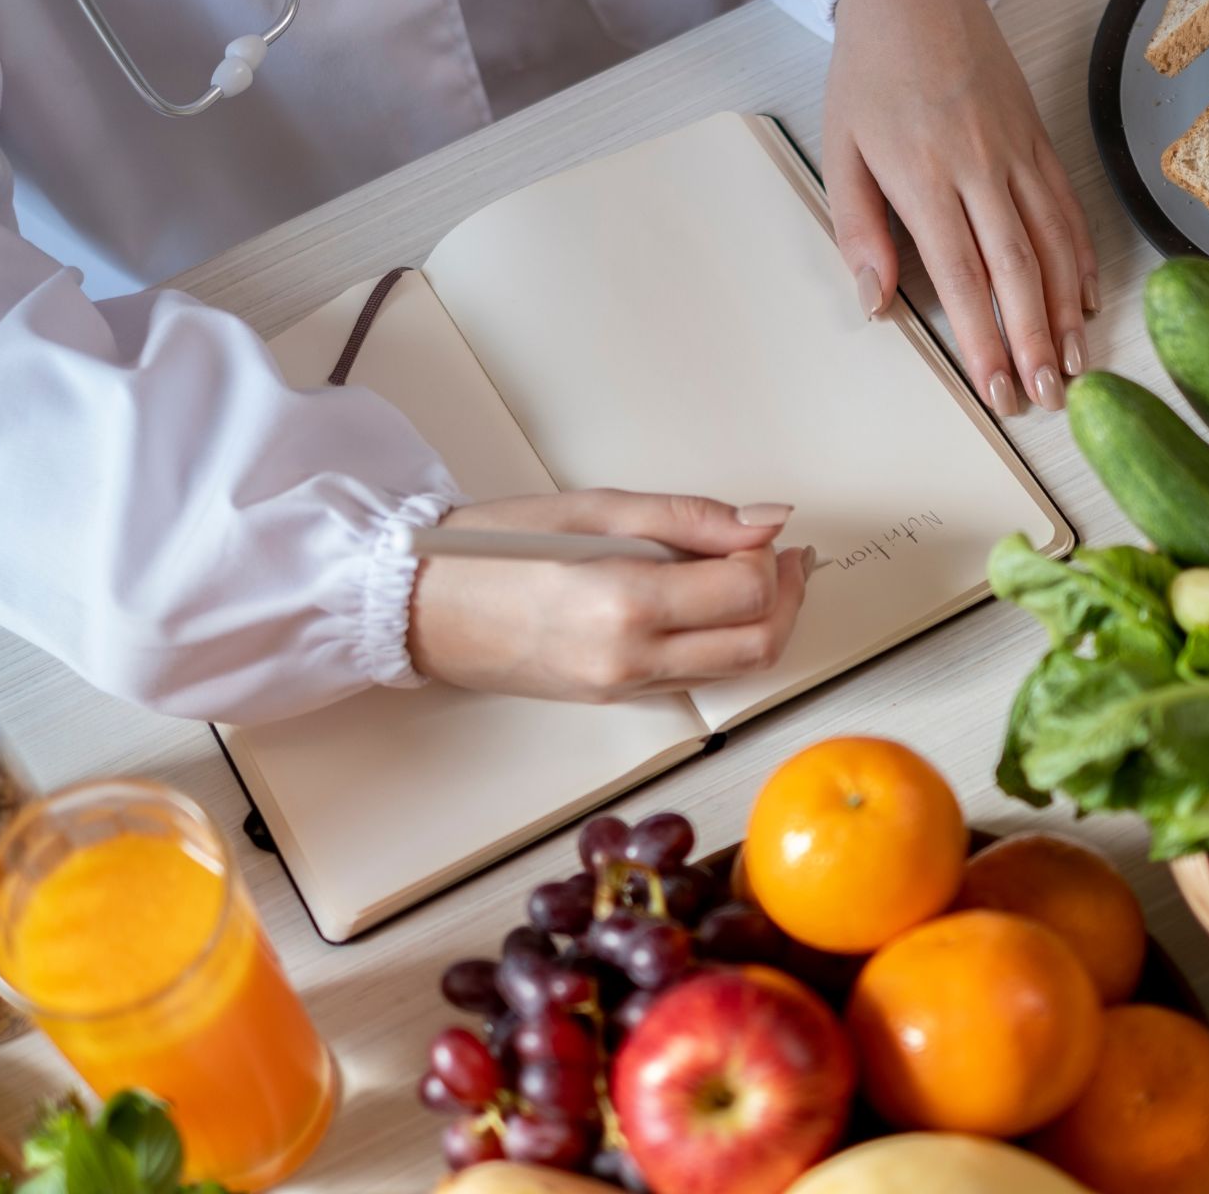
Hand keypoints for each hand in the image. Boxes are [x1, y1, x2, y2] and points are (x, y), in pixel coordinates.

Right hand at [407, 490, 809, 702]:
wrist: (422, 610)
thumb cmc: (490, 551)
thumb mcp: (593, 509)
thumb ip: (689, 517)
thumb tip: (765, 522)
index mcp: (623, 602)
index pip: (745, 592)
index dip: (771, 558)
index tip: (761, 533)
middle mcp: (630, 658)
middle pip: (757, 644)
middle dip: (787, 597)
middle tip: (782, 556)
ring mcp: (625, 687)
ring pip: (736, 669)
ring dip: (763, 623)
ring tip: (752, 574)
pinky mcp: (617, 699)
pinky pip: (696, 676)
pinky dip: (722, 641)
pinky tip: (707, 603)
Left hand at [824, 0, 1098, 416]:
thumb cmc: (872, 74)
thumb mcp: (841, 152)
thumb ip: (858, 231)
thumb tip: (875, 302)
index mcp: (925, 177)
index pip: (962, 275)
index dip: (984, 337)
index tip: (996, 385)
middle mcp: (981, 168)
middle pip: (1017, 269)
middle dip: (1033, 340)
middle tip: (1046, 395)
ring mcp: (1017, 153)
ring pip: (1053, 243)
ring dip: (1066, 310)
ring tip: (1073, 364)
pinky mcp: (1039, 139)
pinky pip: (1068, 206)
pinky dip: (1082, 257)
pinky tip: (1087, 298)